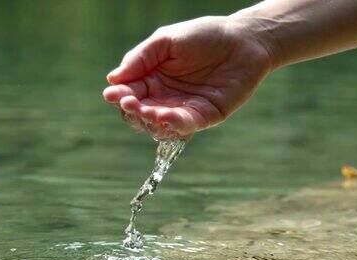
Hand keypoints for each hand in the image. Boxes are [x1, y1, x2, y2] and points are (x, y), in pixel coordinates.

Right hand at [103, 16, 273, 138]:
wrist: (244, 40)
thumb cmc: (204, 36)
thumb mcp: (166, 41)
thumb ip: (140, 58)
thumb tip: (112, 79)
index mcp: (152, 79)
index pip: (128, 94)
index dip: (118, 96)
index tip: (113, 94)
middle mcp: (164, 98)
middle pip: (139, 114)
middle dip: (132, 111)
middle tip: (130, 103)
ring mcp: (183, 109)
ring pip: (159, 125)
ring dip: (150, 121)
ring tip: (148, 110)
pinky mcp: (204, 117)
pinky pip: (185, 126)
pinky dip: (174, 124)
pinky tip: (167, 115)